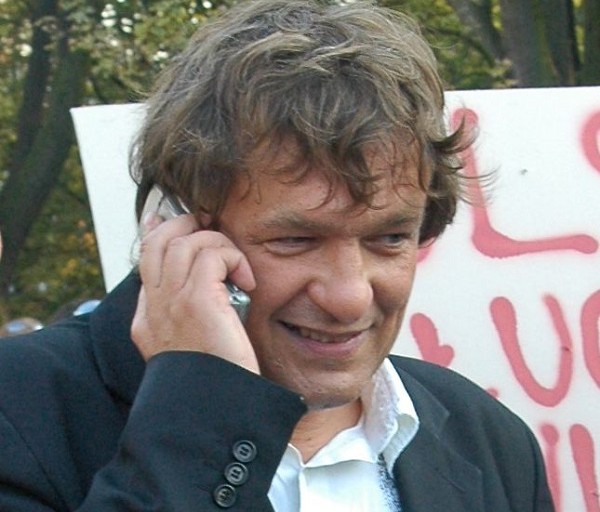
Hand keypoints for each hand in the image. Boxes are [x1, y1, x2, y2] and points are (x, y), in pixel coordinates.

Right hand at [131, 213, 258, 373]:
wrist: (215, 410)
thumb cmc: (216, 382)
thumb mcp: (193, 348)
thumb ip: (190, 317)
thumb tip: (208, 286)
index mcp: (148, 320)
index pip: (145, 261)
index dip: (156, 232)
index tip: (166, 218)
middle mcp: (154, 308)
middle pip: (158, 241)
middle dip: (184, 224)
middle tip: (208, 224)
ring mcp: (171, 302)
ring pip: (184, 241)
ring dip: (216, 242)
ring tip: (236, 265)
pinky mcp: (196, 301)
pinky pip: (211, 254)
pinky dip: (232, 257)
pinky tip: (246, 281)